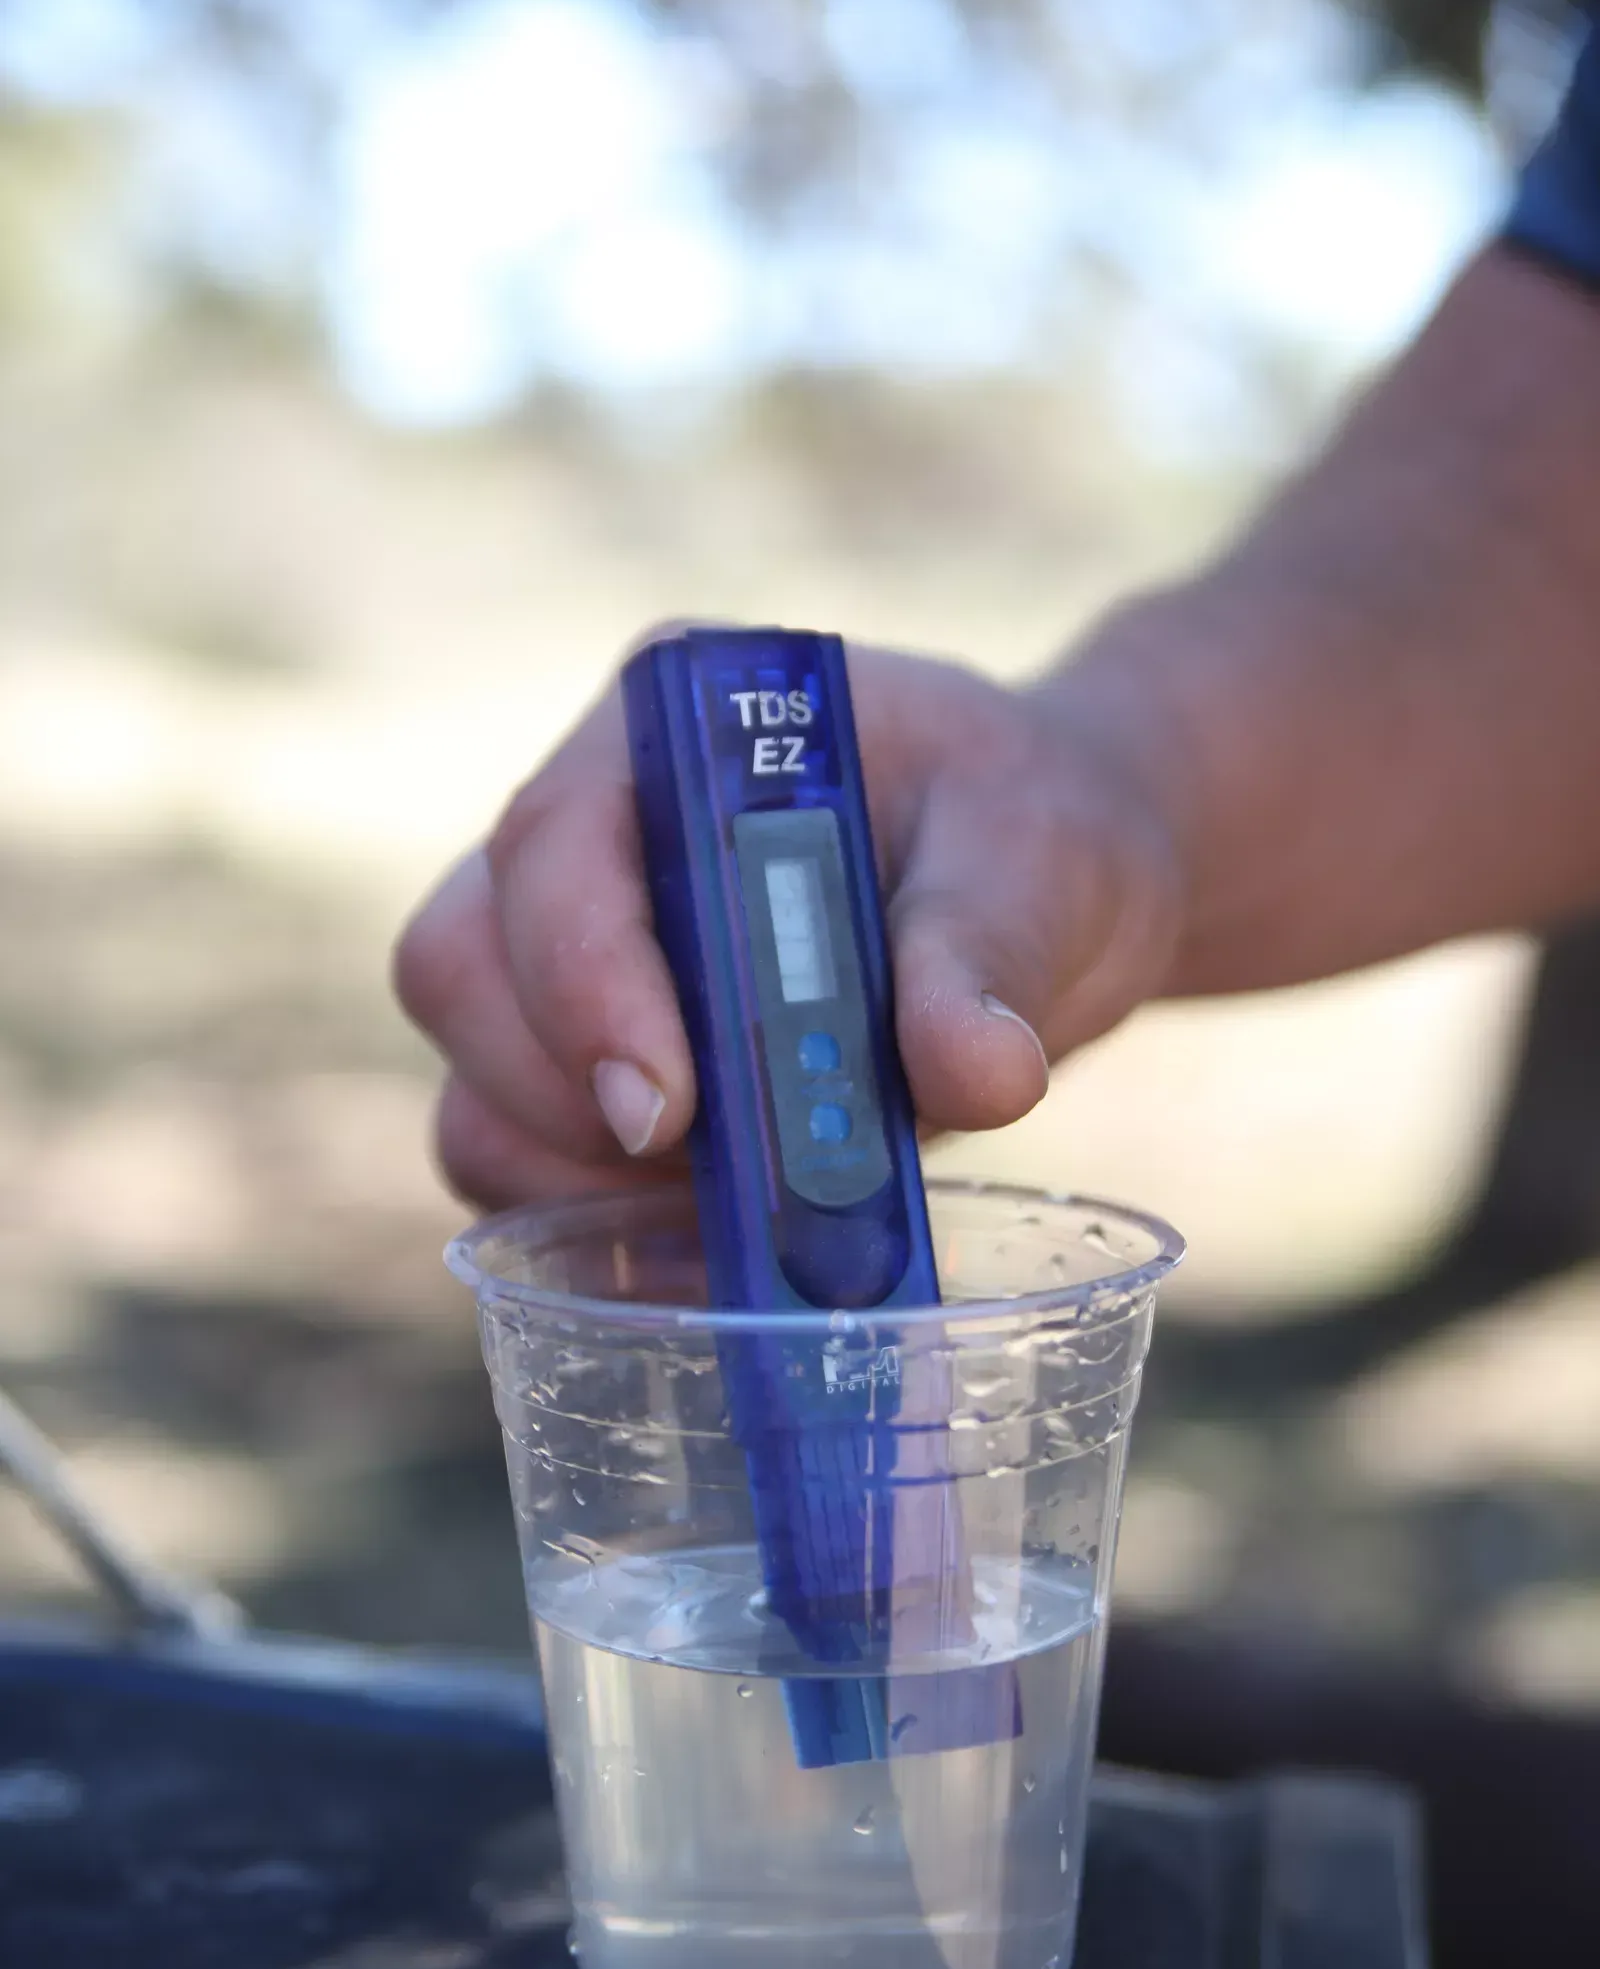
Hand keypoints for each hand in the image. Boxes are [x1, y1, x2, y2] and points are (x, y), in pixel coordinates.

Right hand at [394, 633, 1183, 1207]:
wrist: (1042, 902)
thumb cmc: (1027, 844)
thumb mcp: (1042, 869)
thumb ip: (994, 954)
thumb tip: (977, 1073)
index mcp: (673, 728)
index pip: (554, 842)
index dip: (583, 981)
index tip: (669, 1107)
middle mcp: (585, 831)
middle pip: (462, 968)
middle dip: (562, 1097)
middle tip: (699, 1170)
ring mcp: (562, 954)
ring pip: (472, 1086)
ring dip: (575, 1180)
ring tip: (731, 1203)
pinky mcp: (578, 1069)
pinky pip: (517, 1163)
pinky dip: (592, 1228)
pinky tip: (712, 1241)